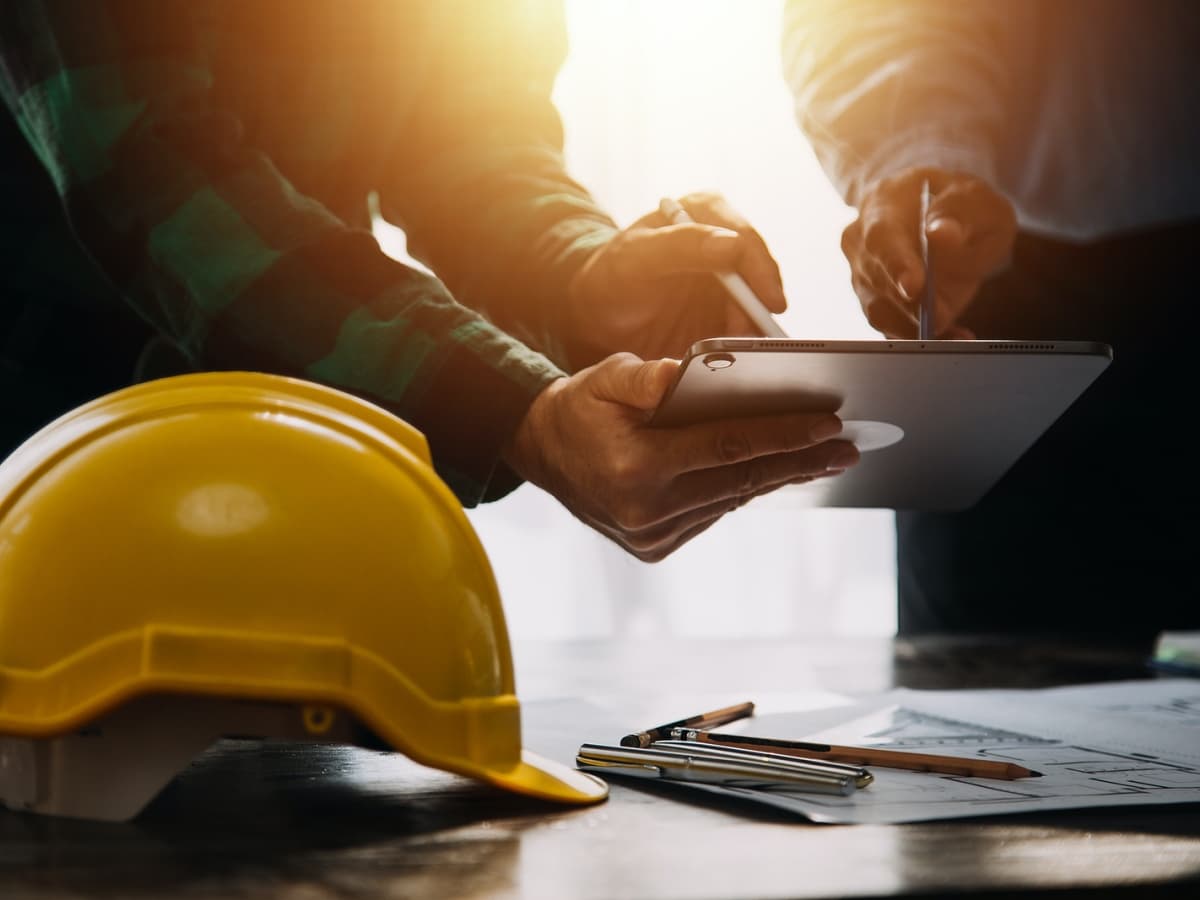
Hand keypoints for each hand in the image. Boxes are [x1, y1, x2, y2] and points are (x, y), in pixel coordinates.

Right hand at [502, 353, 858, 561]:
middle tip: (847, 447)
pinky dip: (742, 490)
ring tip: (821, 458)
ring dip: (777, 478)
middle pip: (741, 479)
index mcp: (637, 468)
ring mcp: (652, 536)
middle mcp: (647, 511)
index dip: (783, 434)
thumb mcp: (604, 378)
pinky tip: (771, 472)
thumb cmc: (581, 407)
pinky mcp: (654, 547)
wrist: (542, 453)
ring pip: (730, 500)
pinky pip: (712, 513)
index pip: (727, 446)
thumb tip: (683, 373)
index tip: (829, 424)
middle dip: (799, 461)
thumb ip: (643, 376)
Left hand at [565, 192, 785, 367]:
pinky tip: (735, 357)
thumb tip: (733, 244)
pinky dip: (744, 343)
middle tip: (757, 340)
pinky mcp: (725, 310)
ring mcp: (727, 277)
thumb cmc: (610, 277)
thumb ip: (682, 245)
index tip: (770, 304)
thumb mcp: (636, 257)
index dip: (762, 273)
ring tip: (743, 353)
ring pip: (757, 305)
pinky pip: (746, 327)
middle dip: (760, 309)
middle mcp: (723, 240)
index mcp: (705, 212)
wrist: (595, 314)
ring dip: (754, 329)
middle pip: (760, 276)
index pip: (745, 240)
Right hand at [842, 168, 1016, 337]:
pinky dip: (920, 336)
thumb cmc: (954, 203)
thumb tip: (943, 235)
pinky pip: (890, 327)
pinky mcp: (874, 303)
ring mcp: (861, 275)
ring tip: (956, 334)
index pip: (881, 238)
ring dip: (915, 326)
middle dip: (910, 304)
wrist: (933, 213)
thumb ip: (961, 212)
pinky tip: (951, 335)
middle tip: (942, 317)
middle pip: (876, 280)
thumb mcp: (973, 196)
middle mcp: (860, 243)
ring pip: (879, 309)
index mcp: (882, 205)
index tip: (914, 288)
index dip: (896, 265)